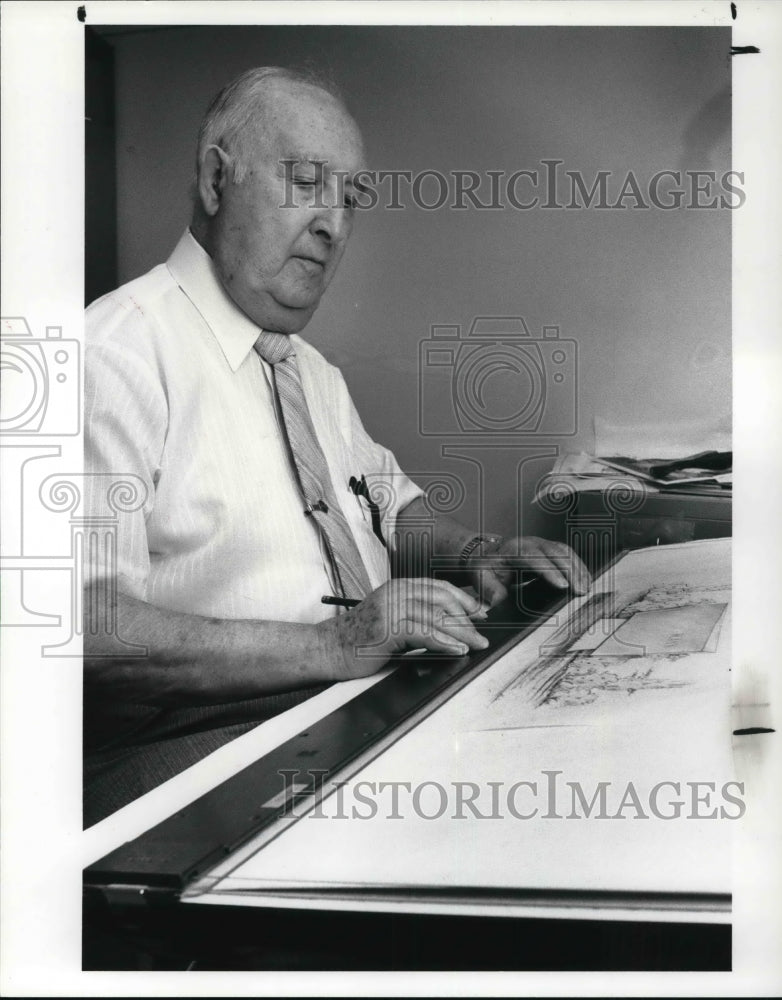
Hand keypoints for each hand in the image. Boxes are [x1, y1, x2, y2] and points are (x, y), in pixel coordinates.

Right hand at [318, 578, 489, 680]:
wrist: (329, 649)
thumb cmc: (360, 639)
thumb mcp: (391, 619)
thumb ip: (415, 617)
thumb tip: (450, 627)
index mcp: (398, 587)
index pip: (439, 587)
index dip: (464, 599)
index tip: (481, 613)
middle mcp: (396, 593)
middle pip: (442, 599)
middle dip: (467, 616)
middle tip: (482, 633)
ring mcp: (390, 609)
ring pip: (436, 616)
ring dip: (461, 632)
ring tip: (476, 644)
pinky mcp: (387, 628)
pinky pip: (423, 633)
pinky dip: (444, 642)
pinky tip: (457, 650)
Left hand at [466, 536, 590, 607]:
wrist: (488, 555)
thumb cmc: (487, 567)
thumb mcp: (482, 578)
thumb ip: (490, 590)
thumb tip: (498, 601)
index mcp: (513, 548)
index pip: (533, 557)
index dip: (549, 571)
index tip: (562, 585)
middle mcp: (531, 543)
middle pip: (555, 552)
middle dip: (571, 571)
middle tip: (581, 591)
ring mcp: (542, 544)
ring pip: (565, 552)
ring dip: (578, 569)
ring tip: (586, 588)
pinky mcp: (550, 550)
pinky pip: (568, 555)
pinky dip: (578, 567)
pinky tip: (585, 580)